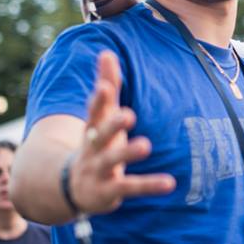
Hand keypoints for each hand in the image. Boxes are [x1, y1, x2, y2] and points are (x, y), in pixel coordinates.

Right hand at [69, 51, 175, 213]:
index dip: (99, 99)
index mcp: (92, 126)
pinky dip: (149, 185)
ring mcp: (99, 170)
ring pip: (112, 160)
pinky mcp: (109, 191)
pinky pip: (130, 187)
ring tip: (146, 145)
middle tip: (128, 115)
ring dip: (127, 152)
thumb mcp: (100, 115)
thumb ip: (106, 85)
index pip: (94, 110)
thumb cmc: (97, 142)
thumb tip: (106, 52)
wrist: (73, 187)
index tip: (105, 86)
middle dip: (112, 124)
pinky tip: (170, 183)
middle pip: (100, 134)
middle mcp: (93, 147)